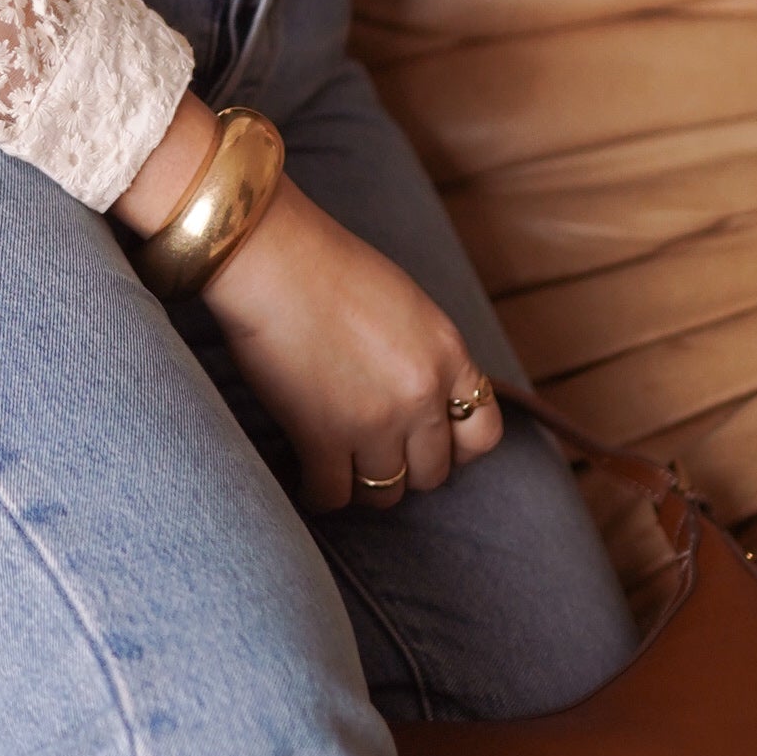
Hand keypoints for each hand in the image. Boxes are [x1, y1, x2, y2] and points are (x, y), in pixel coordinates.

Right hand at [205, 181, 500, 516]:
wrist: (273, 259)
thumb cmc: (327, 265)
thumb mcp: (405, 305)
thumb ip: (423, 354)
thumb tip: (419, 398)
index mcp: (448, 353)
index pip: (484, 432)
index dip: (457, 448)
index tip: (430, 443)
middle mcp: (422, 393)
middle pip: (433, 472)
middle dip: (405, 468)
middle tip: (375, 454)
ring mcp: (375, 420)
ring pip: (385, 491)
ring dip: (363, 482)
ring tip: (339, 466)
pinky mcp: (323, 437)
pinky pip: (333, 496)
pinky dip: (319, 493)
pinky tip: (306, 476)